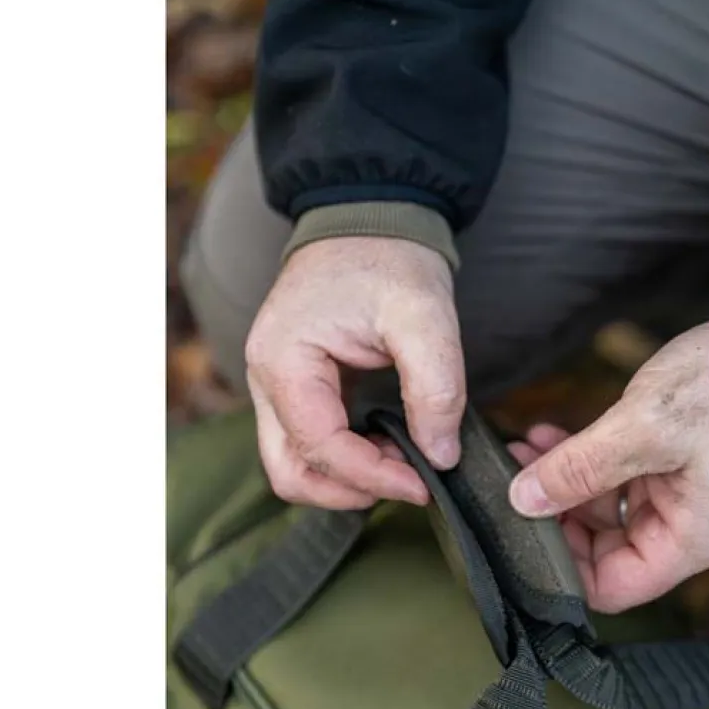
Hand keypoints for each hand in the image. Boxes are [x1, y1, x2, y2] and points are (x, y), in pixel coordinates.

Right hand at [245, 236, 465, 508]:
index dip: (373, 476)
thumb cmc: (389, 259)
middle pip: (290, 470)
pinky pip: (310, 441)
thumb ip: (435, 388)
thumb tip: (441, 454)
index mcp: (285, 360)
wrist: (371, 219)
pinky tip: (390, 448)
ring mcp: (277, 384)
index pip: (319, 446)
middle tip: (407, 484)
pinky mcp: (297, 387)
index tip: (424, 483)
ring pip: (295, 462)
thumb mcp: (424, 318)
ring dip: (346, 479)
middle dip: (348, 490)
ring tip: (401, 466)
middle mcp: (267, 377)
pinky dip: (346, 458)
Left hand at [507, 314, 708, 612]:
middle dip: (551, 519)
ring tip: (519, 454)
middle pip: (597, 550)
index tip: (523, 533)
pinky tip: (545, 437)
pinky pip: (607, 477)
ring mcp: (669, 497)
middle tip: (512, 486)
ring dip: (557, 484)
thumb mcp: (643, 429)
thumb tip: (524, 500)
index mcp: (686, 540)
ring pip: (595, 510)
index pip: (611, 588)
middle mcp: (678, 528)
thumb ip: (580, 469)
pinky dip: (577, 461)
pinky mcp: (660, 468)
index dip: (562, 569)